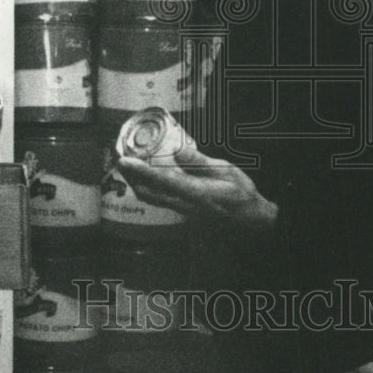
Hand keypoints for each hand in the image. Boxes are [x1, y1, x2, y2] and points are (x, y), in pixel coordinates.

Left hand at [116, 143, 277, 231]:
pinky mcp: (183, 216)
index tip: (124, 161)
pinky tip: (149, 179)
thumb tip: (177, 150)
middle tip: (121, 161)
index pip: (161, 181)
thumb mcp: (225, 170)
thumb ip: (199, 161)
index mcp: (196, 193)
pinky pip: (160, 202)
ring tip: (130, 168)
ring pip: (152, 200)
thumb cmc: (241, 194)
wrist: (250, 221)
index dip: (140, 171)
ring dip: (138, 184)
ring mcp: (183, 214)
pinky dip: (150, 190)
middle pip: (148, 194)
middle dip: (131, 178)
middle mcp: (185, 206)